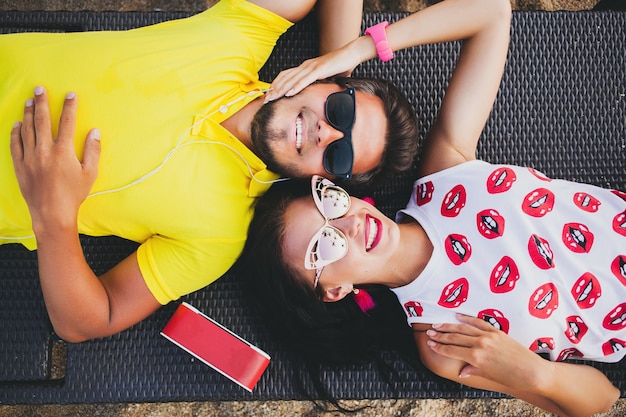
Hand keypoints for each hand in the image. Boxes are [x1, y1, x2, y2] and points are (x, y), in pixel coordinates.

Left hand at [10, 86, 100, 233]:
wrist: (52, 213)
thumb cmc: (74, 194)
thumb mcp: (90, 173)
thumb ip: (92, 150)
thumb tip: (95, 132)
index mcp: (63, 151)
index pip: (67, 122)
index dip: (69, 106)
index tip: (70, 95)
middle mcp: (44, 151)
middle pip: (42, 121)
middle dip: (41, 102)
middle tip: (39, 89)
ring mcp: (30, 158)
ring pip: (27, 130)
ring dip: (27, 114)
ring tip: (29, 101)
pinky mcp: (20, 166)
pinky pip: (15, 145)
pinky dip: (16, 133)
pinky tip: (17, 124)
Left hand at [265, 45, 360, 102]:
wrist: (351, 54)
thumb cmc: (340, 65)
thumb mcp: (326, 76)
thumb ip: (319, 82)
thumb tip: (316, 92)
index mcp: (305, 67)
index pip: (286, 75)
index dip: (276, 84)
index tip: (269, 94)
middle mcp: (306, 66)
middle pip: (285, 77)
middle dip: (274, 89)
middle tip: (266, 99)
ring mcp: (312, 67)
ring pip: (292, 79)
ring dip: (281, 89)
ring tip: (273, 98)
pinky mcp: (319, 70)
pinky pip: (305, 80)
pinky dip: (296, 86)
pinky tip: (289, 93)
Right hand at [425, 313, 548, 391]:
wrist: (533, 372)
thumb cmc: (512, 378)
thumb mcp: (489, 376)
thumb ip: (473, 370)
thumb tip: (462, 371)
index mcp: (476, 357)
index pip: (452, 350)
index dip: (439, 347)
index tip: (430, 344)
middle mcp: (480, 344)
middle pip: (454, 338)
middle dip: (440, 335)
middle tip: (429, 333)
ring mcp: (488, 336)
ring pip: (463, 329)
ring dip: (449, 326)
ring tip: (437, 325)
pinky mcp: (497, 331)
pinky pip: (478, 323)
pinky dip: (467, 319)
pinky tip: (458, 317)